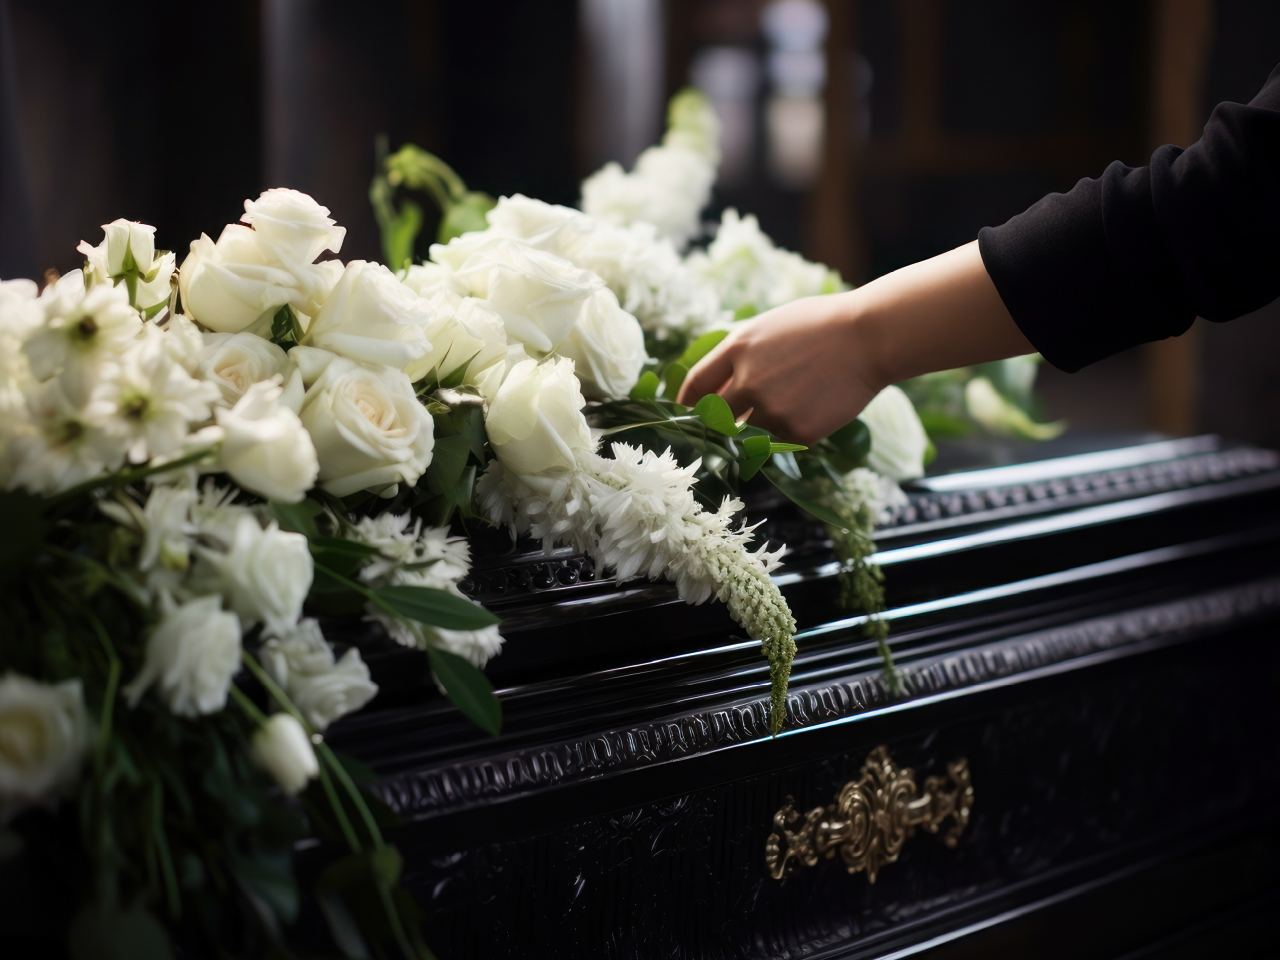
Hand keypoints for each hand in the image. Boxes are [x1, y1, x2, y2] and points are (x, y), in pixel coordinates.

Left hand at [678, 242, 1030, 444]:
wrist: (869, 338)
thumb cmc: (822, 325)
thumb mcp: (770, 326)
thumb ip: (738, 354)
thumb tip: (712, 386)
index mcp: (737, 348)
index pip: (695, 385)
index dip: (686, 403)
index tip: (685, 413)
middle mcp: (748, 381)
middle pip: (715, 417)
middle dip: (717, 423)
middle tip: (725, 426)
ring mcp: (772, 409)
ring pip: (747, 433)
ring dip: (755, 429)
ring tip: (782, 412)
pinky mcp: (797, 432)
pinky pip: (778, 442)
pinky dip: (786, 433)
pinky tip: (808, 411)